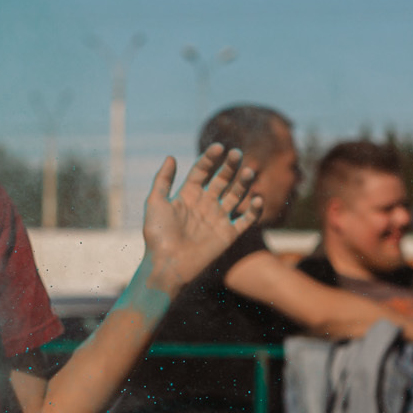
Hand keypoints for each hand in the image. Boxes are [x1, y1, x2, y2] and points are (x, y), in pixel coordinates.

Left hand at [141, 145, 263, 294]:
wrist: (168, 265)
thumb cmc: (158, 236)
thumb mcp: (155, 203)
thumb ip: (163, 180)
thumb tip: (170, 157)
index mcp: (188, 196)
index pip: (202, 171)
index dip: (210, 158)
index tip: (219, 147)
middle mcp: (205, 205)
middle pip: (222, 180)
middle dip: (230, 167)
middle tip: (237, 154)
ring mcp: (218, 219)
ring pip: (236, 196)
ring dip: (243, 183)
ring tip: (248, 171)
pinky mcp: (228, 235)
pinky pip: (246, 220)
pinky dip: (254, 210)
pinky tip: (257, 199)